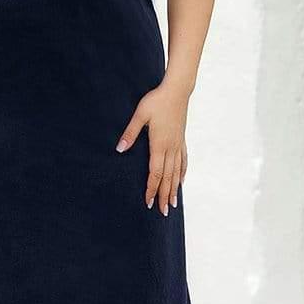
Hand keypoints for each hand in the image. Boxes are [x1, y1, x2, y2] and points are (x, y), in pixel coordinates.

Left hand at [115, 80, 189, 214]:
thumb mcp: (140, 114)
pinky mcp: (181, 140)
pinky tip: (181, 182)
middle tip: (163, 212)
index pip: (155, 173)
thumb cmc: (156, 101)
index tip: (149, 202)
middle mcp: (171, 148)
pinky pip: (183, 161)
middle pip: (167, 177)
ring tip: (173, 204)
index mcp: (159, 144)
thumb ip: (130, 133)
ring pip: (176, 172)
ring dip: (174, 189)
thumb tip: (119, 149)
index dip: (151, 189)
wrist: (177, 90)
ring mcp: (178, 144)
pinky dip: (182, 174)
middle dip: (163, 195)